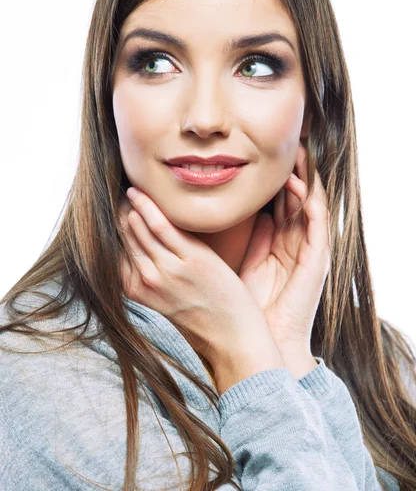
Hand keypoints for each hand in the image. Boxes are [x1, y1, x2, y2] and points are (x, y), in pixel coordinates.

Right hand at [117, 189, 275, 370]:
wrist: (233, 341)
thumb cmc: (204, 321)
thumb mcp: (167, 302)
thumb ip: (152, 278)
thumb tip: (146, 253)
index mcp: (138, 292)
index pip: (114, 252)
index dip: (112, 230)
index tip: (115, 211)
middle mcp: (147, 281)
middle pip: (123, 237)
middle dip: (120, 214)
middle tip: (122, 194)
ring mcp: (168, 270)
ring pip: (138, 228)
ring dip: (132, 206)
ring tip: (133, 190)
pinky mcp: (191, 260)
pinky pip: (161, 226)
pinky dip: (148, 207)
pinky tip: (140, 193)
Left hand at [239, 140, 330, 356]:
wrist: (262, 337)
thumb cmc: (252, 304)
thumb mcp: (250, 261)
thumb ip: (254, 236)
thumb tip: (250, 211)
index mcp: (282, 242)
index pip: (281, 203)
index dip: (274, 180)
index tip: (262, 157)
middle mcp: (299, 242)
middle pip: (297, 198)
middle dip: (292, 171)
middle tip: (285, 143)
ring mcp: (310, 248)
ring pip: (310, 203)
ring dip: (305, 178)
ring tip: (296, 152)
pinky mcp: (318, 257)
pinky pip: (317, 221)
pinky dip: (308, 200)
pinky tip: (296, 182)